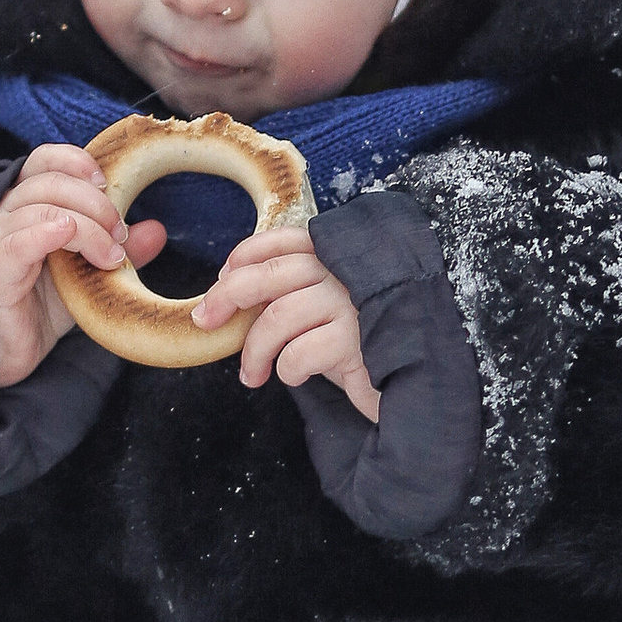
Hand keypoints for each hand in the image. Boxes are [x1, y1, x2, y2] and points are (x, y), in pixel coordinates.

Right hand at [0, 146, 165, 387]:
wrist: (3, 359)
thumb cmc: (36, 310)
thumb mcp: (85, 277)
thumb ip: (116, 250)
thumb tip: (156, 230)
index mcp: (26, 207)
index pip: (44, 161)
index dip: (77, 161)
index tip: (109, 184)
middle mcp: (5, 216)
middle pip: (49, 181)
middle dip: (96, 202)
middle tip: (120, 234)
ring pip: (40, 208)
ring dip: (87, 225)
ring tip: (110, 255)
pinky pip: (17, 241)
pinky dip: (47, 232)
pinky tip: (68, 237)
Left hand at [195, 225, 380, 422]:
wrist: (414, 381)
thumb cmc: (360, 347)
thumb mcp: (322, 312)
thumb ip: (290, 296)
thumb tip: (230, 298)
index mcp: (336, 257)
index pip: (283, 239)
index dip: (245, 255)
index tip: (221, 280)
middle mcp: (344, 272)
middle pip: (271, 273)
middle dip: (228, 296)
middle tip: (206, 321)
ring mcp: (352, 304)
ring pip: (278, 317)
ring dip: (254, 351)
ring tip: (251, 375)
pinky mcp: (357, 341)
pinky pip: (300, 352)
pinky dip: (287, 369)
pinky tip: (294, 376)